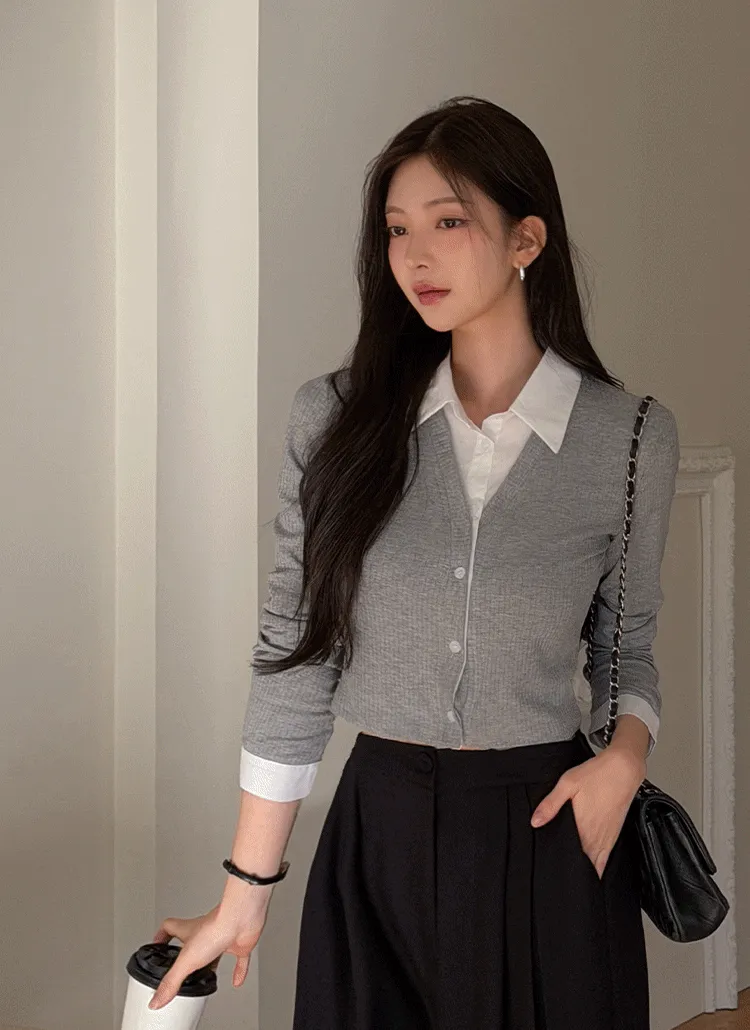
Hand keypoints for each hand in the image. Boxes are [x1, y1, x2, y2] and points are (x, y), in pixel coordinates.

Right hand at [147, 900, 268, 1009]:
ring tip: (208, 977)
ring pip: (214, 950)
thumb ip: (171, 981)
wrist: (242, 919)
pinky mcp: (238, 944)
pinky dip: (238, 970)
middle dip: (187, 954)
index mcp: (188, 931)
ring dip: (211, 964)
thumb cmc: (216, 928)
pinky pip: (238, 959)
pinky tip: (236, 981)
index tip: (157, 945)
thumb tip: (156, 1000)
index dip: (161, 936)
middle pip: (191, 941)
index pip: (169, 928)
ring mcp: (222, 937)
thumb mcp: (186, 960)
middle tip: (183, 968)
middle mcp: (204, 933)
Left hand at [529, 746, 644, 878]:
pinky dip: (599, 865)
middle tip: (559, 874)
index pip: (569, 855)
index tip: (550, 869)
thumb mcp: (567, 784)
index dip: (559, 864)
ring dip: (585, 870)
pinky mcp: (614, 835)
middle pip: (582, 863)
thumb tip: (535, 822)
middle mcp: (595, 836)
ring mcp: (606, 838)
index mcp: (582, 826)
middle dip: (571, 869)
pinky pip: (606, 858)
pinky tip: (592, 866)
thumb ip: (550, 804)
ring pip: (595, 864)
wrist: (624, 769)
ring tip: (573, 875)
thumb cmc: (597, 774)